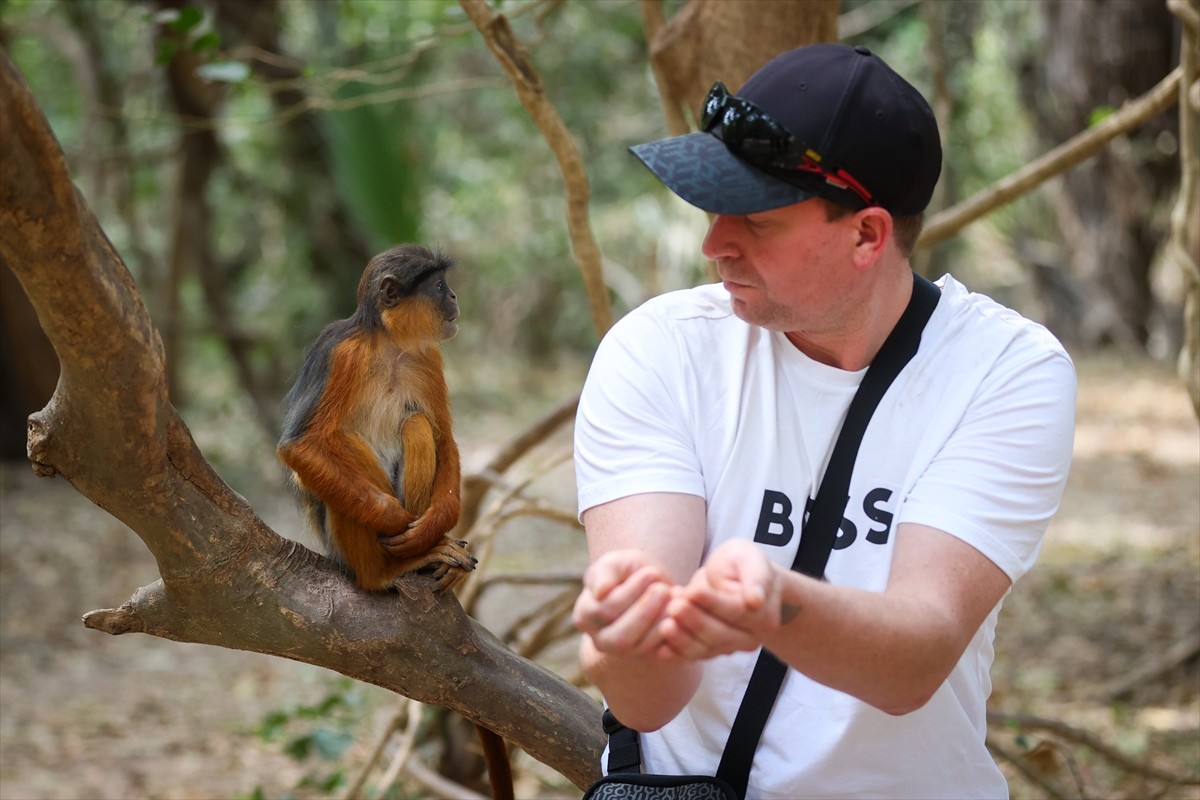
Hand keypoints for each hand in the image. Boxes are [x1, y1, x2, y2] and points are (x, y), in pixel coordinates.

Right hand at [573, 550, 676, 657]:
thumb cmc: (627, 572)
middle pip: (620, 637)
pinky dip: (672, 633)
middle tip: (664, 589)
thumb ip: (604, 573)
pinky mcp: (647, 657)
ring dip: (660, 622)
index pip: (605, 610)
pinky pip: (660, 654)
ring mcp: (624, 653)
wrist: (649, 586)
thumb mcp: (614, 563)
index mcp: (585, 615)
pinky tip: (681, 611)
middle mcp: (600, 639)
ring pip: (640, 647)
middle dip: (645, 612)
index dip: (630, 592)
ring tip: (675, 596)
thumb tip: (601, 591)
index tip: (650, 573)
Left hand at [660, 540, 782, 658]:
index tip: (693, 591)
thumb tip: (755, 601)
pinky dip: (677, 652)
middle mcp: (751, 638)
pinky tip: (661, 648)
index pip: (736, 612)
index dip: (713, 603)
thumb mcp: (750, 558)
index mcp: (764, 615)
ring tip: (665, 622)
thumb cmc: (742, 564)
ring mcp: (731, 647)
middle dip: (695, 621)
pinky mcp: (711, 651)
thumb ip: (756, 577)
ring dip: (683, 638)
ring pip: (706, 649)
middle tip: (674, 606)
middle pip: (720, 634)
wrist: (735, 579)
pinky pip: (694, 656)